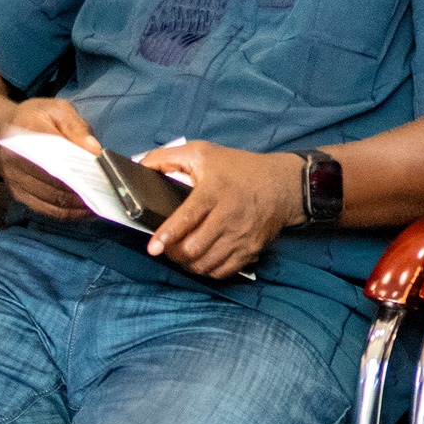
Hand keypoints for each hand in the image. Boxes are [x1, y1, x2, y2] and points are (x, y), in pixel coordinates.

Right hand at [0, 99, 96, 219]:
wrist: (4, 132)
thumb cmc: (37, 118)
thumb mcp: (57, 110)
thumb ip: (75, 127)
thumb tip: (93, 149)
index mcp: (23, 134)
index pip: (52, 155)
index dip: (77, 167)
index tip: (99, 173)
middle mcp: (14, 161)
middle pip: (52, 182)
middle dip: (81, 189)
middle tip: (107, 191)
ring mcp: (16, 181)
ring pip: (50, 199)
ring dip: (76, 204)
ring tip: (101, 202)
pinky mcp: (19, 194)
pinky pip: (44, 209)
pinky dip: (66, 212)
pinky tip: (85, 210)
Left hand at [138, 143, 305, 278]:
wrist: (285, 185)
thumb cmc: (239, 169)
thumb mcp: (203, 152)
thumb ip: (167, 156)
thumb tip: (138, 166)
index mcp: (214, 191)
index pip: (189, 217)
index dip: (168, 235)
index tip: (154, 248)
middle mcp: (229, 216)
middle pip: (194, 248)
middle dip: (173, 253)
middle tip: (167, 249)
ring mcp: (241, 236)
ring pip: (205, 264)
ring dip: (187, 264)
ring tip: (182, 255)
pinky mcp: (250, 249)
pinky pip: (223, 272)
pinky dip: (206, 271)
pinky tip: (201, 260)